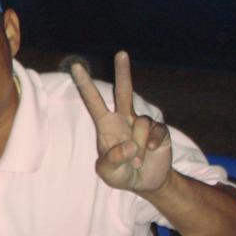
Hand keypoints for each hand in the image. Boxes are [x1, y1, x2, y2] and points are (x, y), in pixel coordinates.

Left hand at [71, 50, 171, 192]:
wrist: (146, 182)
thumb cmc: (121, 174)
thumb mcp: (108, 173)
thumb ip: (112, 160)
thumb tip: (129, 144)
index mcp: (106, 125)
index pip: (93, 101)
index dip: (84, 85)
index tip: (75, 66)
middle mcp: (124, 119)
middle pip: (123, 91)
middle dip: (122, 72)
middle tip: (120, 53)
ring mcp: (142, 123)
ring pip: (141, 123)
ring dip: (139, 146)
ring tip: (137, 159)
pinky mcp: (160, 130)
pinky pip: (157, 131)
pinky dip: (152, 144)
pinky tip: (151, 152)